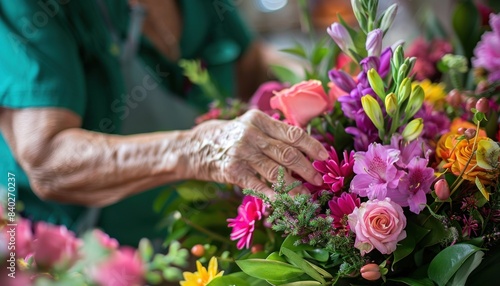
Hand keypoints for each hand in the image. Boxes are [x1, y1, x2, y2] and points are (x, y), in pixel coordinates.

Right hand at [186, 110, 327, 196]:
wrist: (194, 148)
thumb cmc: (228, 136)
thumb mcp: (248, 124)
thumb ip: (272, 132)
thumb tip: (303, 146)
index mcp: (259, 120)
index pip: (293, 133)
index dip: (312, 146)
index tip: (325, 156)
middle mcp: (251, 135)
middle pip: (288, 154)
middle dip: (308, 169)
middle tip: (319, 180)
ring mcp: (242, 153)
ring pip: (277, 172)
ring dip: (296, 186)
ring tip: (306, 195)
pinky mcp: (233, 172)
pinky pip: (260, 186)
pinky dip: (275, 196)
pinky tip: (286, 202)